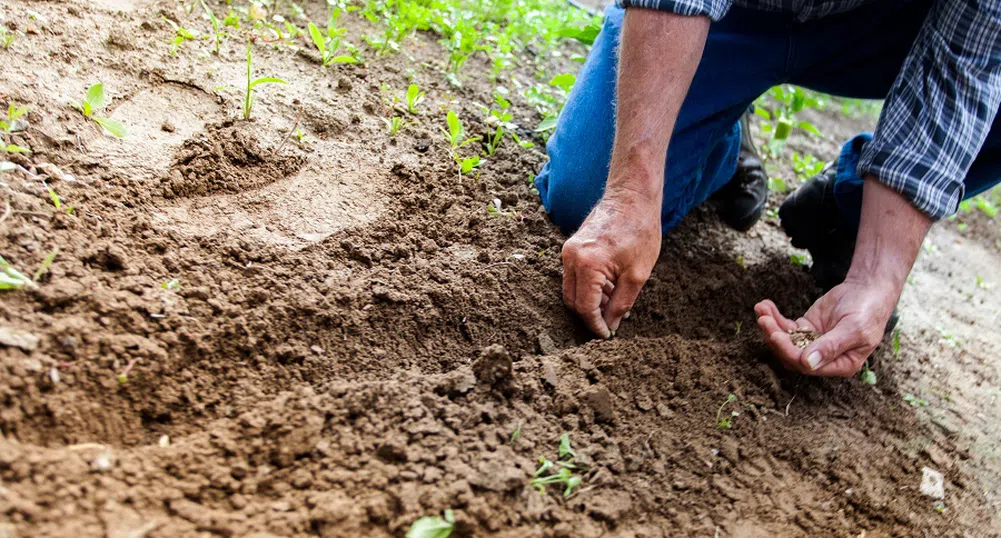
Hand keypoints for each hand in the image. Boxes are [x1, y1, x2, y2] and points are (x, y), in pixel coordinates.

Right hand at [561, 191, 661, 337]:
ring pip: (571, 289)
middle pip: (572, 301)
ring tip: (615, 302)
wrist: (632, 197)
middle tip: (611, 323)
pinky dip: (588, 287)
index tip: (607, 335)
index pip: (585, 307)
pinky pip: (574, 276)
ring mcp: (568, 251)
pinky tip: (609, 287)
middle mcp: (571, 258)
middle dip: (590, 316)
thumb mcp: (638, 274)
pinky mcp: (571, 247)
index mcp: (587, 265)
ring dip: (590, 301)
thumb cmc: (640, 231)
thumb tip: (610, 325)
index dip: (595, 325)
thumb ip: (621, 304)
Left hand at [754, 276, 897, 375]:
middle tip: (764, 320)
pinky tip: (765, 305)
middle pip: (791, 355)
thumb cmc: (867, 311)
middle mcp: (824, 358)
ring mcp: (812, 343)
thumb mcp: (854, 329)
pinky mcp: (806, 328)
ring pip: (785, 341)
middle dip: (775, 338)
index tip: (776, 335)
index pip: (807, 366)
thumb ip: (831, 346)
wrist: (868, 289)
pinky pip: (786, 327)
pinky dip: (774, 317)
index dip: (789, 352)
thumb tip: (808, 364)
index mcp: (840, 365)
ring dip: (770, 326)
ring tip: (761, 309)